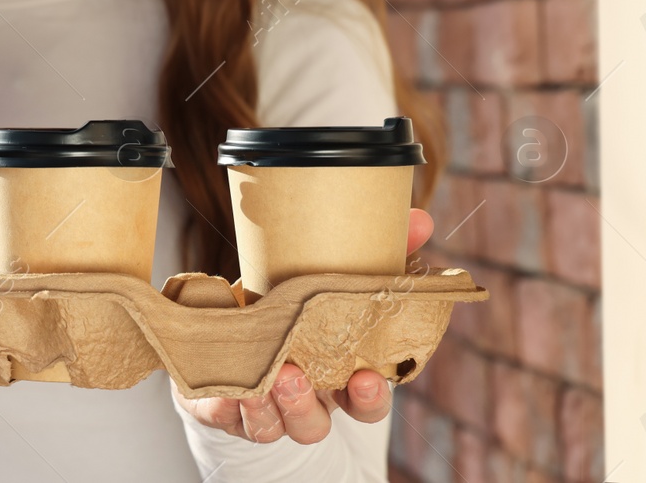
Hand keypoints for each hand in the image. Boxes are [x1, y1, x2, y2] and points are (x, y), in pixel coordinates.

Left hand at [172, 208, 434, 442]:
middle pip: (316, 424)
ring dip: (268, 406)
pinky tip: (232, 386)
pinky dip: (232, 405)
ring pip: (273, 426)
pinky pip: (229, 417)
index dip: (370, 397)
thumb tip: (419, 219)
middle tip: (295, 374)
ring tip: (261, 374)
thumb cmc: (294, 303)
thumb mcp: (332, 273)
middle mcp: (305, 401)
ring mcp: (265, 409)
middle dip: (307, 405)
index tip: (367, 377)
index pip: (366, 402)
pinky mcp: (226, 408)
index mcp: (337, 377)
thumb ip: (379, 252)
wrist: (233, 324)